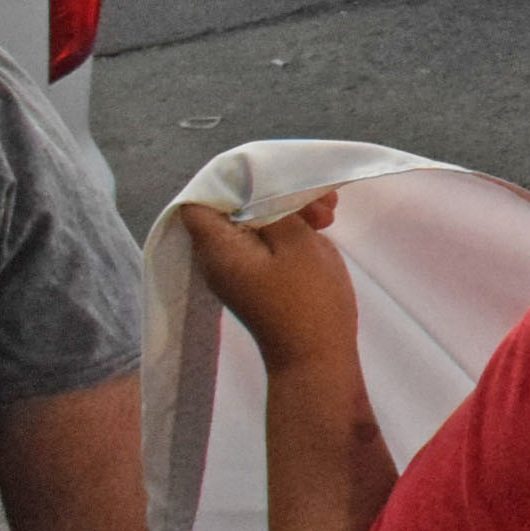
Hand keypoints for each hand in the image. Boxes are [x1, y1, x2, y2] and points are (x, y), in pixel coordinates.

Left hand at [180, 194, 360, 376]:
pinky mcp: (256, 278)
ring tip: (328, 214)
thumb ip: (272, 205)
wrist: (316, 357)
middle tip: (317, 200)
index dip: (232, 180)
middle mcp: (218, 258)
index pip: (202, 199)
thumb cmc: (306, 298)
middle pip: (233, 207)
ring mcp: (237, 270)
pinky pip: (264, 241)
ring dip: (289, 210)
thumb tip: (258, 186)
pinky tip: (322, 228)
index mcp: (217, 248)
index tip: (274, 173)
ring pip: (254, 222)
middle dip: (275, 192)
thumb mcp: (295, 241)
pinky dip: (289, 229)